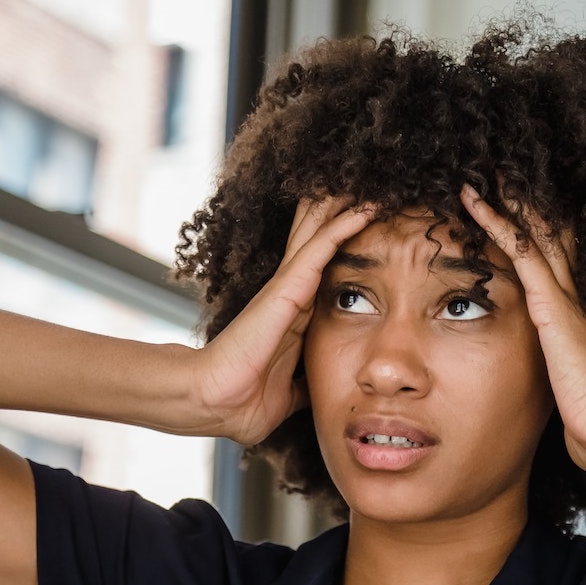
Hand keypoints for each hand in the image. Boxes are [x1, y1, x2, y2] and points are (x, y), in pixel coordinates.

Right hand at [193, 197, 375, 443]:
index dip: (341, 246)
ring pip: (320, 233)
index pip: (322, 271)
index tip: (366, 227)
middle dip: (339, 213)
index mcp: (292, 317)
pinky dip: (344, 225)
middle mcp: (289, 295)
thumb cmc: (242, 401)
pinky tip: (366, 206)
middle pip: (317, 241)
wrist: (217, 404)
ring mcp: (287, 288)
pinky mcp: (287, 289)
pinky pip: (322, 248)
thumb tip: (318, 391)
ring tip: (369, 180)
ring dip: (344, 207)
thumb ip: (303, 385)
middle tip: (365, 184)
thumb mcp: (287, 394)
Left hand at [461, 184, 585, 471]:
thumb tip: (561, 424)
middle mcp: (566, 299)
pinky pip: (516, 247)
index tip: (514, 215)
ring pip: (530, 232)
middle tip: (499, 172)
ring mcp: (558, 296)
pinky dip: (493, 219)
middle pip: (543, 238)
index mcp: (569, 321)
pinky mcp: (547, 300)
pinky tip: (470, 197)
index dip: (533, 238)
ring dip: (505, 201)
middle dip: (522, 206)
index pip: (547, 268)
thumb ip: (558, 398)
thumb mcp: (565, 400)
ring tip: (480, 173)